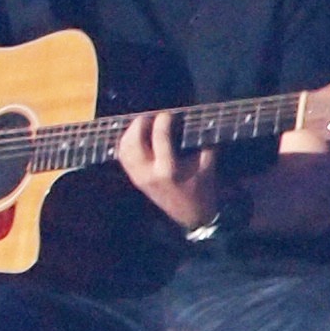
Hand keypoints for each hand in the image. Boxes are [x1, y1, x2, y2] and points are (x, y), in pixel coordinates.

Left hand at [111, 111, 228, 230]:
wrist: (191, 216)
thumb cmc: (202, 191)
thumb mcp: (206, 166)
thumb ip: (201, 145)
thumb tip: (195, 125)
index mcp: (168, 170)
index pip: (160, 138)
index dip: (162, 122)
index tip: (167, 114)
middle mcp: (149, 173)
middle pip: (134, 142)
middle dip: (140, 125)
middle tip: (149, 116)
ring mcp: (139, 178)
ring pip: (125, 150)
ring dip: (130, 133)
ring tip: (141, 124)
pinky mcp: (136, 180)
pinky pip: (123, 158)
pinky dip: (126, 145)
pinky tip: (134, 137)